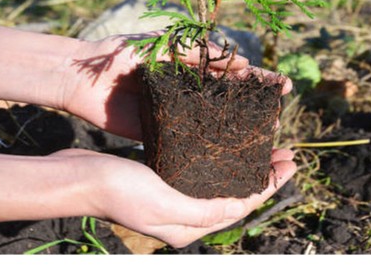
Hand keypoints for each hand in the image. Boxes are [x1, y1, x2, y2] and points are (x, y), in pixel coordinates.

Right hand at [53, 146, 295, 247]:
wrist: (79, 177)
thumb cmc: (118, 189)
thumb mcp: (163, 202)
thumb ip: (203, 210)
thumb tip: (241, 209)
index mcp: (189, 225)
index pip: (242, 205)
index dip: (271, 184)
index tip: (291, 161)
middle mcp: (185, 215)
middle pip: (236, 194)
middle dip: (264, 174)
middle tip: (286, 151)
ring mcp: (174, 197)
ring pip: (221, 182)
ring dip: (244, 165)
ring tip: (262, 147)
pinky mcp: (162, 179)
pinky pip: (201, 172)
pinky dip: (220, 159)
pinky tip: (223, 145)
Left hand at [62, 33, 291, 140]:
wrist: (85, 77)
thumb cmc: (124, 53)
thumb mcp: (164, 43)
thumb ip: (200, 52)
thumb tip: (241, 65)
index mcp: (193, 65)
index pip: (234, 71)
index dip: (260, 78)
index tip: (284, 85)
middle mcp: (190, 90)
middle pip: (231, 98)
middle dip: (258, 105)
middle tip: (280, 114)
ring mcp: (178, 112)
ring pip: (216, 121)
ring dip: (241, 128)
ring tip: (265, 137)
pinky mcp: (163, 131)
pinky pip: (191, 139)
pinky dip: (210, 146)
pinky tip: (229, 155)